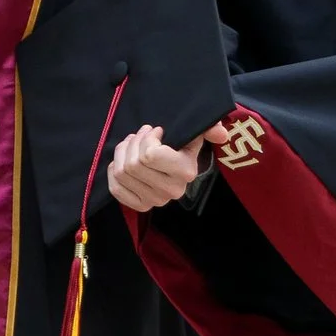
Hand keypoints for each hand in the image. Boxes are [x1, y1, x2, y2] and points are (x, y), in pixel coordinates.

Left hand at [107, 121, 227, 215]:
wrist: (176, 165)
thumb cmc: (183, 144)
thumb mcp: (197, 132)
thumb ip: (210, 128)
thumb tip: (221, 134)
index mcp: (186, 171)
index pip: (150, 155)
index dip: (148, 137)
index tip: (156, 131)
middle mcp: (172, 191)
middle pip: (133, 164)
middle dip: (133, 143)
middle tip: (141, 135)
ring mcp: (155, 201)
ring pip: (122, 173)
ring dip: (123, 153)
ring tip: (132, 145)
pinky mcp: (141, 206)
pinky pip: (116, 188)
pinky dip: (114, 171)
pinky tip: (123, 161)